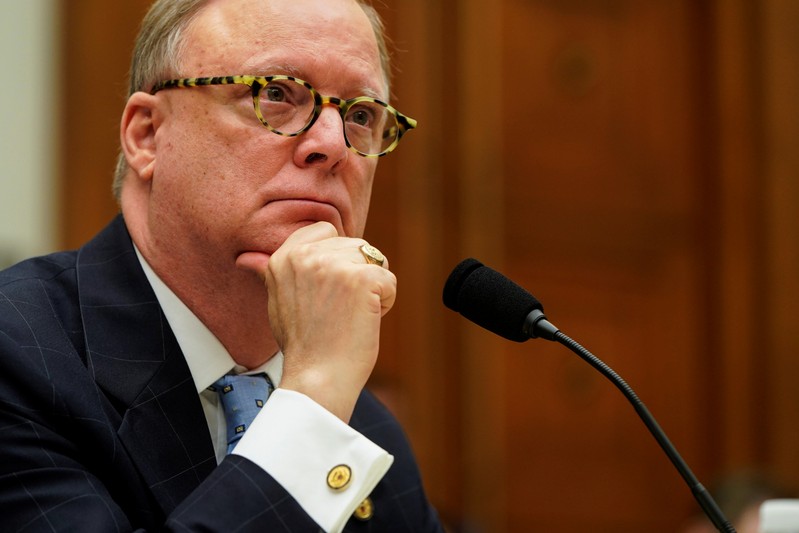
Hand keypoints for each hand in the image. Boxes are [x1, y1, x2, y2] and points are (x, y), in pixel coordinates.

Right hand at [240, 222, 395, 421]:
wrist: (317, 378)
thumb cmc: (303, 345)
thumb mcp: (277, 302)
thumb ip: (271, 273)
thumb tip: (245, 258)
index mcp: (283, 257)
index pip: (325, 230)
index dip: (337, 258)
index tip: (329, 291)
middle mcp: (306, 255)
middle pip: (354, 246)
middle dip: (355, 277)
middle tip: (336, 312)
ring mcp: (334, 265)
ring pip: (374, 261)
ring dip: (371, 289)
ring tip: (348, 316)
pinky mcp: (361, 278)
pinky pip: (389, 281)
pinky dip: (385, 303)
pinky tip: (363, 322)